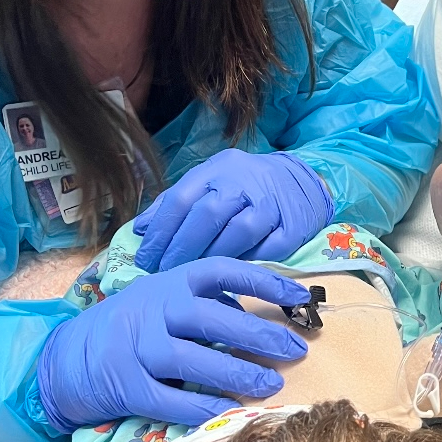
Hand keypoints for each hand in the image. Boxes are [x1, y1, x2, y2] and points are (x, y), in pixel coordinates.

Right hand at [37, 259, 311, 431]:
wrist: (65, 357)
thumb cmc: (131, 324)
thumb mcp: (165, 298)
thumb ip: (207, 300)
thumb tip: (258, 312)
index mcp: (172, 282)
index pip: (223, 271)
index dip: (265, 282)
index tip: (300, 296)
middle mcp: (155, 311)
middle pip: (214, 319)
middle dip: (260, 335)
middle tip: (296, 350)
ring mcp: (138, 348)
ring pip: (194, 360)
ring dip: (237, 373)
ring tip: (272, 384)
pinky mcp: (127, 386)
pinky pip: (171, 399)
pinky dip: (202, 407)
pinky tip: (230, 411)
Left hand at [133, 150, 333, 271]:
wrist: (302, 180)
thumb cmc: (246, 184)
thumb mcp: (209, 180)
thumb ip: (175, 203)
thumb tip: (140, 229)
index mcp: (218, 169)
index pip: (182, 198)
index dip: (160, 232)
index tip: (145, 259)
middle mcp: (245, 181)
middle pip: (209, 214)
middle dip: (183, 247)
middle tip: (165, 271)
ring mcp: (272, 203)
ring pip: (240, 231)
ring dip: (213, 255)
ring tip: (195, 272)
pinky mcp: (293, 226)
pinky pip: (268, 249)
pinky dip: (248, 261)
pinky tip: (230, 272)